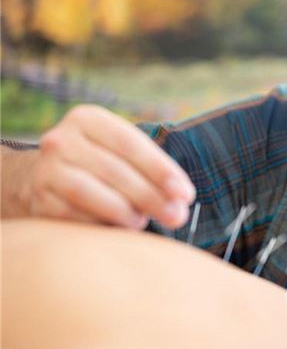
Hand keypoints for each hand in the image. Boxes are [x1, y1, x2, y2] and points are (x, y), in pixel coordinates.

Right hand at [15, 105, 194, 228]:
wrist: (40, 179)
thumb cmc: (98, 165)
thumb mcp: (120, 152)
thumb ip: (150, 169)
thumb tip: (180, 200)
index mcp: (88, 119)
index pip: (131, 144)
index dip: (161, 170)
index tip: (185, 194)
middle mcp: (62, 139)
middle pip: (115, 170)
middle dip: (152, 197)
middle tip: (177, 217)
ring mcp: (45, 169)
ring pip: (91, 192)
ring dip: (125, 212)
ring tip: (143, 222)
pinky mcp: (37, 199)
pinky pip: (73, 215)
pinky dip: (100, 224)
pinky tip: (118, 229)